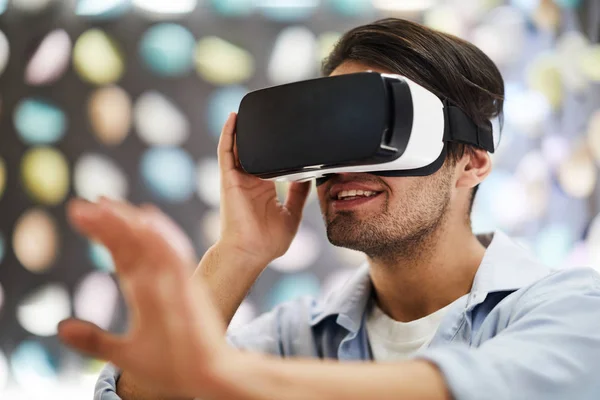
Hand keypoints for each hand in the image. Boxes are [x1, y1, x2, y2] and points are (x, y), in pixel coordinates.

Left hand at [58, 198, 230, 398]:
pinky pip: (174, 257)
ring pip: (150, 243)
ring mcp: (174, 281)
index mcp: (143, 291)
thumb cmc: (172, 365)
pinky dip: (162, 237)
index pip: (120, 254)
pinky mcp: (188, 288)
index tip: (80, 214)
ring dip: (129, 223)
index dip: (102, 233)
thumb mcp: (123, 353)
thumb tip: (60, 327)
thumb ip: (93, 339)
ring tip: (104, 205)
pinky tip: (146, 219)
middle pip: (131, 243)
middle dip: (108, 222)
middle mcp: (158, 280)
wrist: (205, 379)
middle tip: (83, 204)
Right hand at [217, 113, 310, 265]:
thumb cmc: (267, 241)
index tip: (285, 132)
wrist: (250, 253)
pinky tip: (234, 117)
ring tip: (249, 107)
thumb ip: (300, 194)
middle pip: (252, 150)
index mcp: (263, 188)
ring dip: (242, 128)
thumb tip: (311, 176)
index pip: (268, 160)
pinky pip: (226, 151)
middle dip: (257, 133)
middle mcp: (249, 180)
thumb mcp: (292, 214)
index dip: (274, 146)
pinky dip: (229, 134)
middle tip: (270, 112)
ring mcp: (237, 178)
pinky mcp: (229, 179)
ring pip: (238, 146)